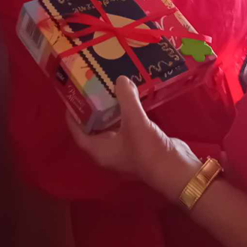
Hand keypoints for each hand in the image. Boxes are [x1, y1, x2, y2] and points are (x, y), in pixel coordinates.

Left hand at [68, 76, 200, 200]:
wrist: (173, 168)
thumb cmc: (146, 149)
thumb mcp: (134, 121)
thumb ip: (126, 98)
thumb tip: (120, 79)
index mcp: (99, 150)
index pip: (79, 133)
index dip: (73, 117)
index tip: (72, 99)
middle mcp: (109, 152)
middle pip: (95, 130)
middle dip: (93, 111)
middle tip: (93, 90)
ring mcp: (125, 151)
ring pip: (113, 129)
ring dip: (112, 113)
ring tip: (111, 92)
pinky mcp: (140, 146)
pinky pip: (128, 129)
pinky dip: (127, 116)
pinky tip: (132, 102)